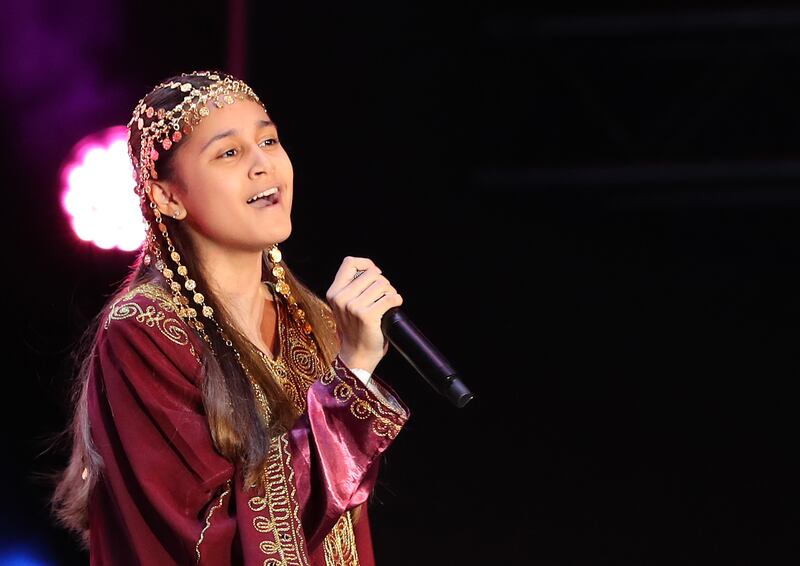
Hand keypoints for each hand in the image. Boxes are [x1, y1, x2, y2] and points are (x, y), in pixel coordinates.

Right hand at [325, 256, 403, 373]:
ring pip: (383, 284)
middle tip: (383, 296)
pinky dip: (397, 300)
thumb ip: (352, 288)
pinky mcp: (367, 315)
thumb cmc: (355, 329)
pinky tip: (394, 306)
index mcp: (334, 292)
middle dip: (383, 282)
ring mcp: (353, 307)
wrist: (357, 355)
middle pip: (372, 273)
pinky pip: (390, 297)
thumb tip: (373, 270)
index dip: (366, 264)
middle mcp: (341, 298)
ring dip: (390, 292)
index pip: (349, 262)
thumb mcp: (345, 306)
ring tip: (387, 303)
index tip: (374, 275)